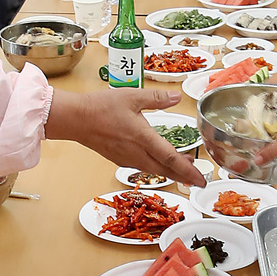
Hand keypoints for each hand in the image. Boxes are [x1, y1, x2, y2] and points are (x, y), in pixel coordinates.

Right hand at [45, 87, 206, 188]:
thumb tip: (177, 97)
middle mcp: (136, 153)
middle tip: (198, 179)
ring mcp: (127, 159)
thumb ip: (156, 98)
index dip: (188, 171)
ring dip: (170, 172)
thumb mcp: (132, 96)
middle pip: (165, 170)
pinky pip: (143, 167)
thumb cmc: (101, 107)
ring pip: (155, 170)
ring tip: (183, 170)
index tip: (201, 179)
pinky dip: (156, 168)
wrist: (75, 120)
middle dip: (184, 176)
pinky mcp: (120, 160)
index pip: (171, 159)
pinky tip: (159, 163)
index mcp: (142, 138)